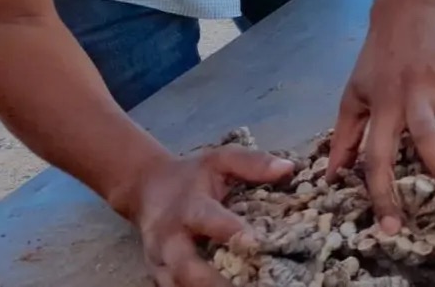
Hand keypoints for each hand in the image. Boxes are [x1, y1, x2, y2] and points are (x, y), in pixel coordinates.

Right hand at [125, 146, 294, 286]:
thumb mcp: (221, 159)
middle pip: (185, 266)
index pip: (208, 218)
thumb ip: (253, 163)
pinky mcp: (159, 275)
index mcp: (189, 206)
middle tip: (249, 284)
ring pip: (178, 285)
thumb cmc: (193, 175)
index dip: (229, 230)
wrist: (146, 188)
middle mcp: (170, 238)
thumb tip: (289, 169)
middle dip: (213, 281)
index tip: (255, 242)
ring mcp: (161, 261)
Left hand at [326, 6, 434, 232]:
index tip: (391, 229)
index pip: (377, 157)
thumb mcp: (353, 95)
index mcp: (383, 107)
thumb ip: (344, 137)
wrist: (403, 10)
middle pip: (428, 136)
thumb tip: (331, 179)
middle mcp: (414, 95)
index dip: (381, 194)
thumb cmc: (376, 60)